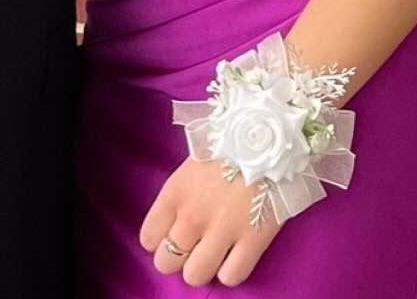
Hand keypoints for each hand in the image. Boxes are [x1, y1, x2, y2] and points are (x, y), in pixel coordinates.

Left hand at [139, 157, 281, 287]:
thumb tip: (174, 221)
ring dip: (201, 269)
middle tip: (190, 250)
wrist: (268, 140)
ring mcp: (222, 231)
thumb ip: (180, 195)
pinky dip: (231, 272)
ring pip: (195, 276)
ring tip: (211, 255)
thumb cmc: (227, 145)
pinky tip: (234, 257)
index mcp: (174, 193)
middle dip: (176, 260)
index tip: (169, 235)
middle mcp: (192, 216)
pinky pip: (232, 277)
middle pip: (167, 262)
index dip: (158, 240)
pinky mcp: (252, 241)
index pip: (148, 237)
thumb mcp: (191, 165)